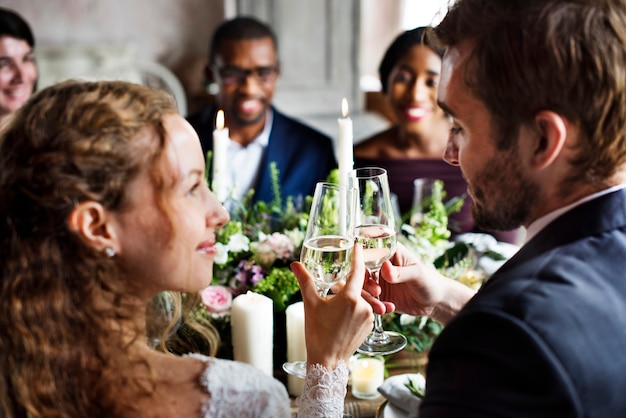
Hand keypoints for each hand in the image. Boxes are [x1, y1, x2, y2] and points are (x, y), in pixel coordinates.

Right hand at [291, 243, 374, 368]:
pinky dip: (355, 308)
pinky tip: (342, 316)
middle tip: (333, 289)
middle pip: (357, 286)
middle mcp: (363, 306)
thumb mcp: (310, 304)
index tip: (359, 245)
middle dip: (347, 284)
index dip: (358, 257)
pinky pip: (364, 310)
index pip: (357, 271)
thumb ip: (305, 281)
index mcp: (350, 298)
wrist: (328, 361)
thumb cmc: (317, 333)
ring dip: (351, 298)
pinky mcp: (369, 326)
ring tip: (334, 306)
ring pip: (361, 299)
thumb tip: (294, 264)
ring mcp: (368, 317)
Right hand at [366, 243, 475, 324]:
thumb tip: (385, 267)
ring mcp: (379, 281)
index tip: (362, 271)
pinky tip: (386, 309)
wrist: (435, 302)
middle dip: (365, 282)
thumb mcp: (417, 274)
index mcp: (389, 253)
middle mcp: (381, 266)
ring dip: (369, 296)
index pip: (369, 251)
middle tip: (376, 291)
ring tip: (381, 304)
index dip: (361, 259)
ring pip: (363, 286)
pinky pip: (369, 300)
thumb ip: (401, 272)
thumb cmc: (430, 282)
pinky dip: (374, 305)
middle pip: (362, 270)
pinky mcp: (379, 296)